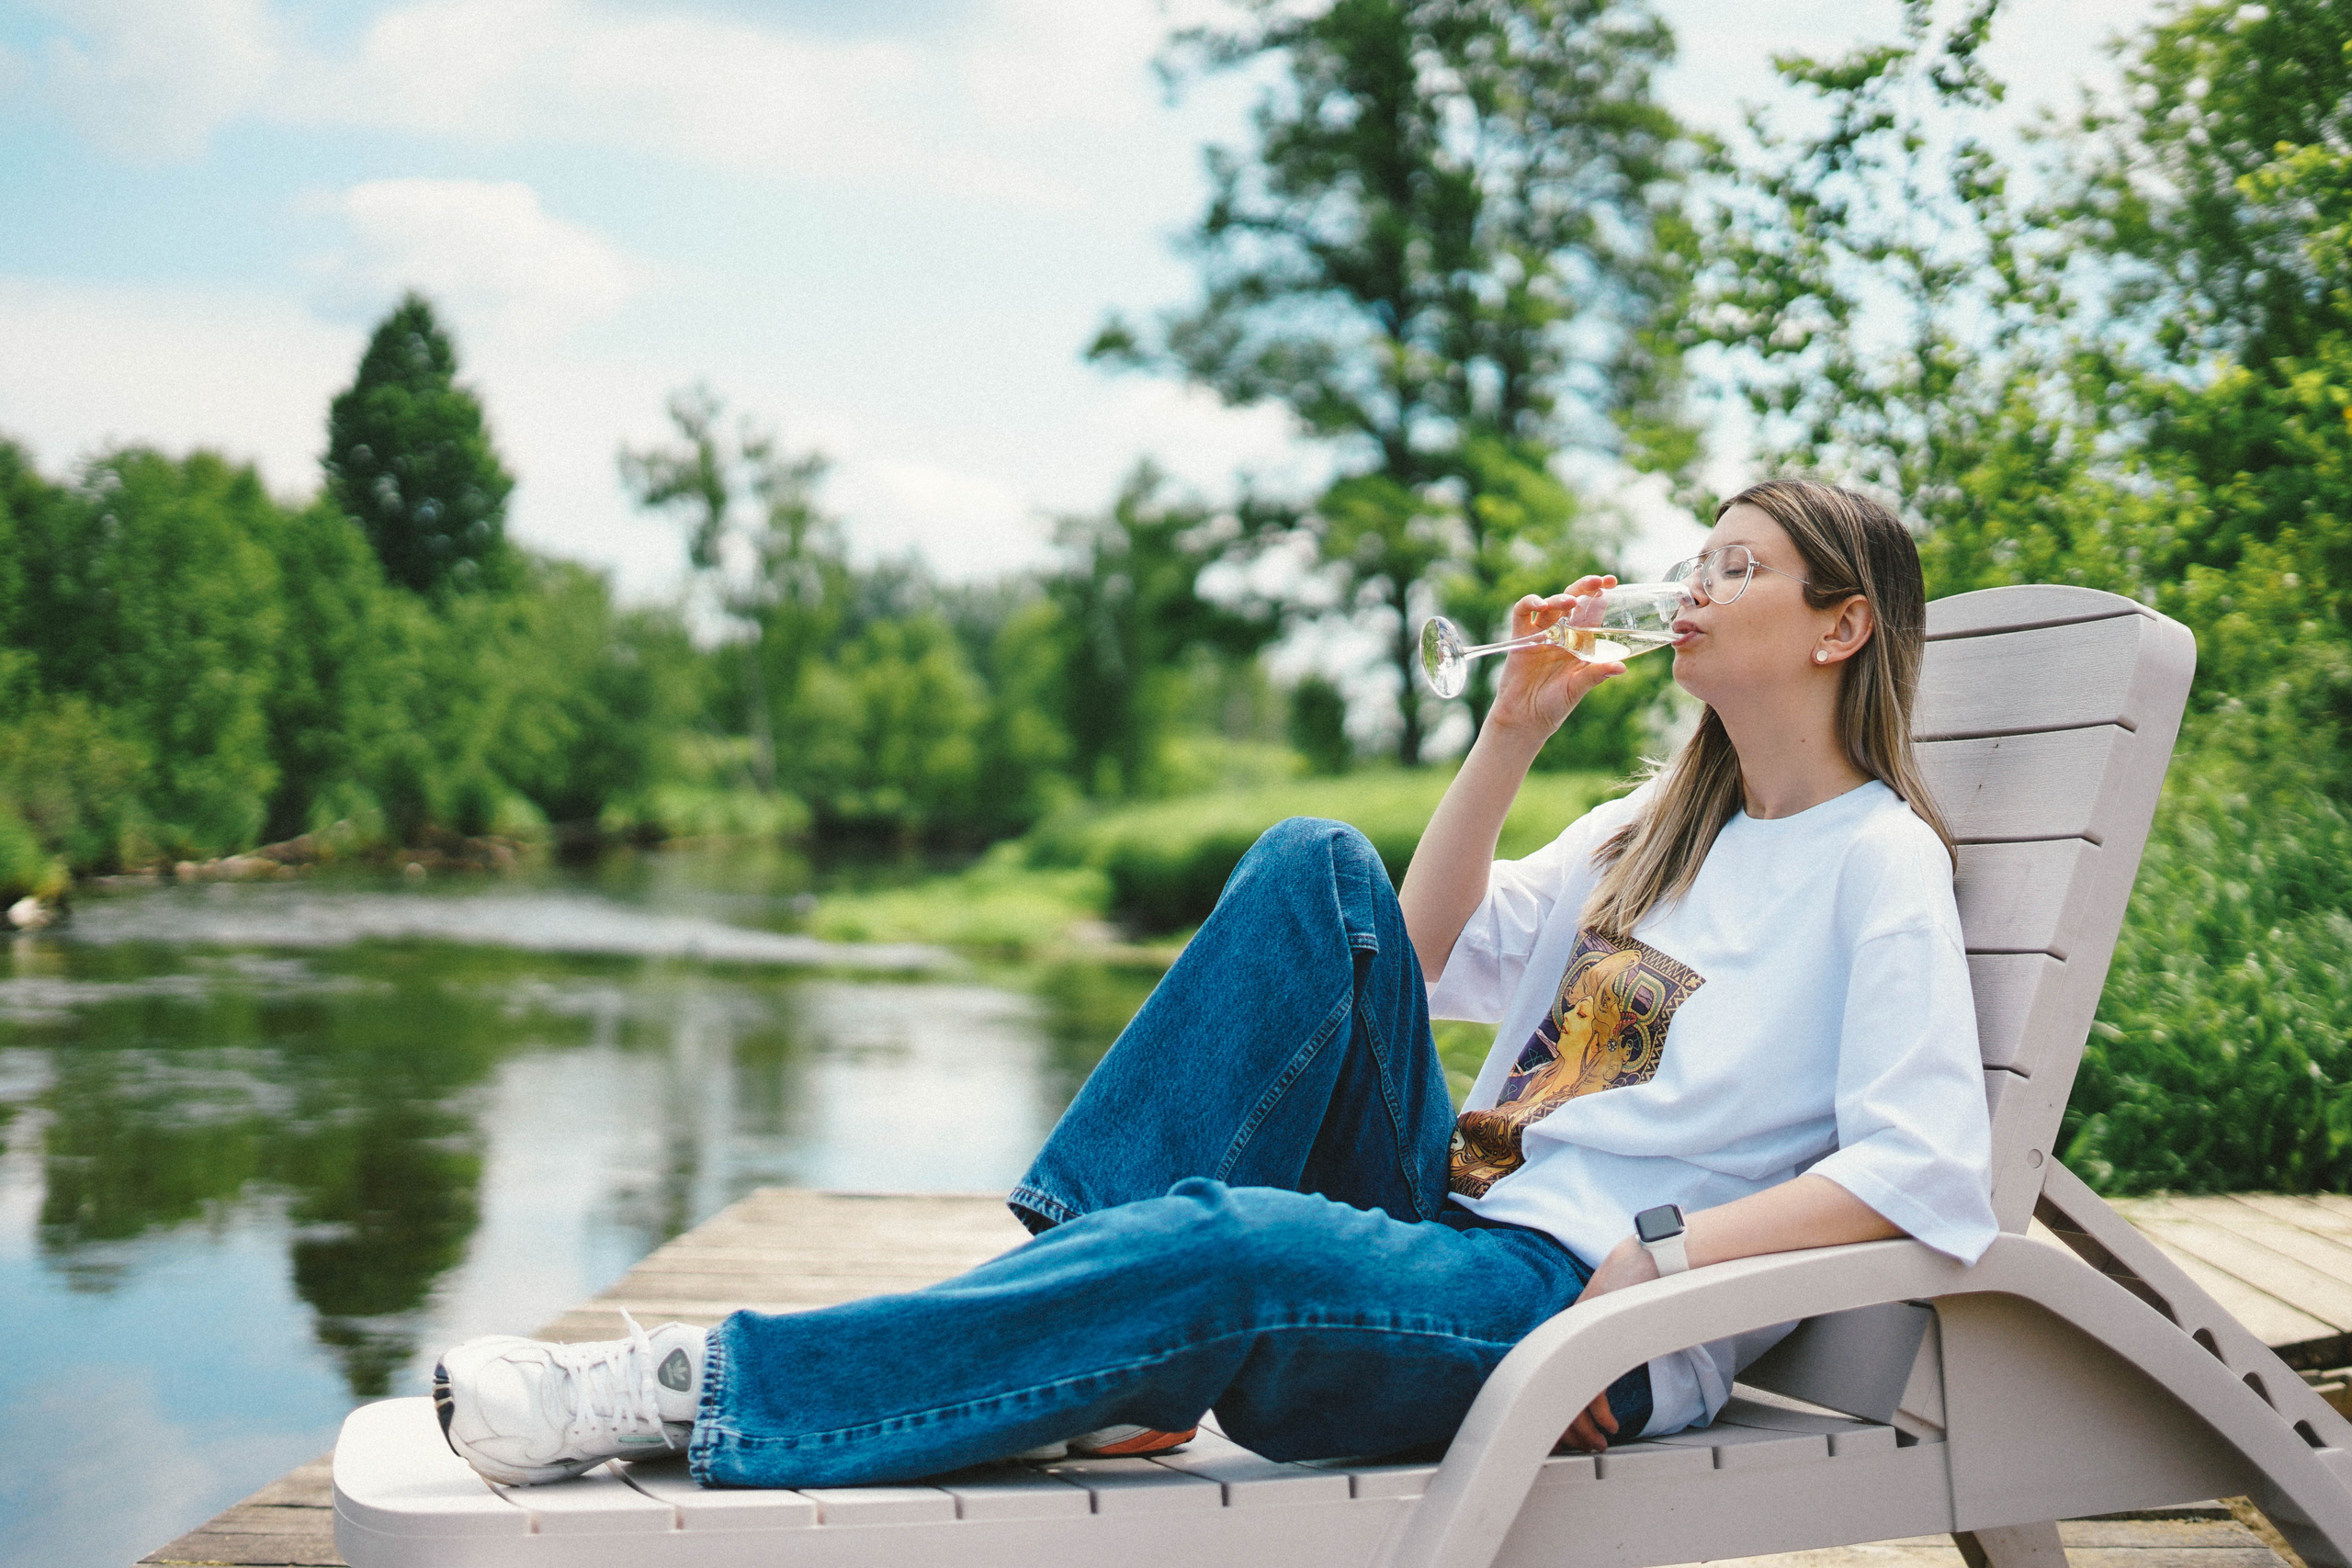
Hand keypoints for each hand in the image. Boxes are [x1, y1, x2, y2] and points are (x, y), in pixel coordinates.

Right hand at [1483, 577, 1624, 741]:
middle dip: (1585, 588)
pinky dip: (1530, 603)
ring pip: (1551, 604)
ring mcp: (1541, 634)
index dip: (1601, 596)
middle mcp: (1561, 634)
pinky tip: (1540, 604)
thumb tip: (1622, 667)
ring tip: (1571, 602)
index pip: (1592, 612)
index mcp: (1580, 643)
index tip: (1613, 583)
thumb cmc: (1554, 706)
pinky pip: (1523, 613)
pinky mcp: (1520, 638)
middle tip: (1598, 582)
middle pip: (1573, 602)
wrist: (1525, 719)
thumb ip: (1596, 675)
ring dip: (1561, 598)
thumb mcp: (1577, 689)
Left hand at [1555, 1234, 1659, 1452]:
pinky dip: (1598, 1414)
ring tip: (1596, 1443)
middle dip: (1565, 1428)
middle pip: (1551, 1394)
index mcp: (1565, 1331)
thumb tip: (1602, 1354)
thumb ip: (1601, 1333)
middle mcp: (1566, 1336)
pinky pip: (1590, 1390)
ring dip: (1583, 1428)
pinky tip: (1608, 1424)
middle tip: (1579, 1447)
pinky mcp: (1598, 1345)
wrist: (1645, 1259)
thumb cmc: (1632, 1283)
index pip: (1547, 1379)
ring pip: (1569, 1399)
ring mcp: (1580, 1340)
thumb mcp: (1609, 1312)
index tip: (1563, 1433)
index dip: (1552, 1410)